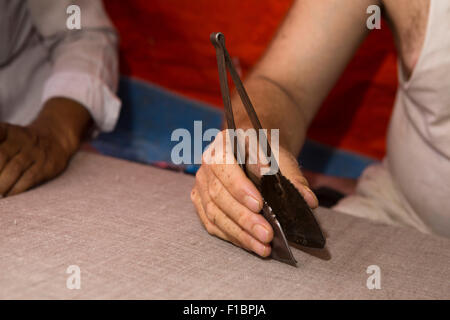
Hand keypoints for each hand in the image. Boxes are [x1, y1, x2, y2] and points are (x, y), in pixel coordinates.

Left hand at [0, 98, 91, 196]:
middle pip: (1, 158)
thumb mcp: (5, 133)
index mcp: (8, 133)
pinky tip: (10, 196)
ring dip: (2, 185)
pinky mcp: (46, 166)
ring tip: (0, 196)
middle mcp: (20, 142)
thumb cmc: (24, 140)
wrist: (58, 136)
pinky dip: (18, 189)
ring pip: (14, 170)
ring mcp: (35, 154)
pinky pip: (30, 179)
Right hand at [191, 130, 317, 256]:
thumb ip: (293, 176)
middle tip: (267, 234)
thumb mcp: (282, 156)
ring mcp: (202, 183)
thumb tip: (307, 200)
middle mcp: (207, 163)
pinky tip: (250, 244)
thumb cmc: (267, 150)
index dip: (239, 187)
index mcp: (223, 143)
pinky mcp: (201, 201)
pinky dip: (232, 236)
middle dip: (244, 218)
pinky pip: (212, 223)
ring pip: (214, 212)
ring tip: (262, 246)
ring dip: (239, 232)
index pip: (224, 165)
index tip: (259, 204)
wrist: (254, 149)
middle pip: (219, 194)